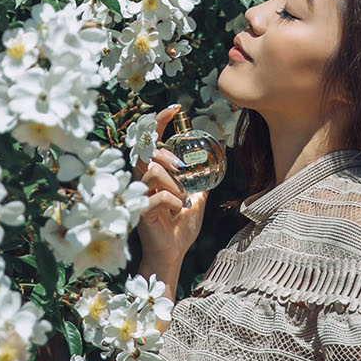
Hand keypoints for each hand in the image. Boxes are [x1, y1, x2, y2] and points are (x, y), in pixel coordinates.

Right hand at [134, 104, 209, 283]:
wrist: (174, 252)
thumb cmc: (181, 225)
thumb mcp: (198, 196)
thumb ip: (202, 175)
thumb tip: (221, 148)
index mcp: (154, 172)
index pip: (151, 140)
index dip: (160, 121)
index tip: (175, 108)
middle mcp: (142, 180)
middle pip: (148, 153)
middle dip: (168, 157)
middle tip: (183, 170)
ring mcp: (139, 194)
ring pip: (152, 172)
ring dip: (174, 183)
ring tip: (183, 198)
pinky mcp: (140, 211)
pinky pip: (156, 196)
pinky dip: (172, 201)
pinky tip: (178, 210)